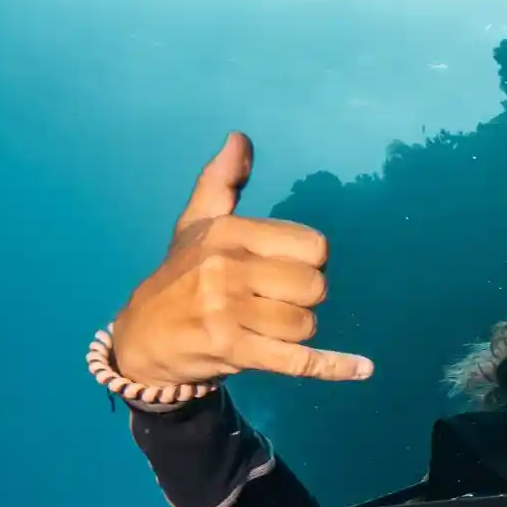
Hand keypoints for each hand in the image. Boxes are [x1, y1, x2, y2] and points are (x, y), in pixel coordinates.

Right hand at [110, 132, 371, 387]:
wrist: (142, 337)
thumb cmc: (180, 276)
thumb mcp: (196, 224)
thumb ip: (221, 182)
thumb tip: (240, 138)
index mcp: (227, 233)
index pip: (312, 247)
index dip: (310, 262)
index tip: (284, 269)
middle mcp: (225, 268)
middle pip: (314, 287)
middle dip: (304, 300)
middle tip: (272, 302)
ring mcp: (226, 312)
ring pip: (306, 324)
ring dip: (296, 332)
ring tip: (263, 328)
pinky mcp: (231, 351)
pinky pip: (298, 360)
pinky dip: (334, 366)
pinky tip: (364, 368)